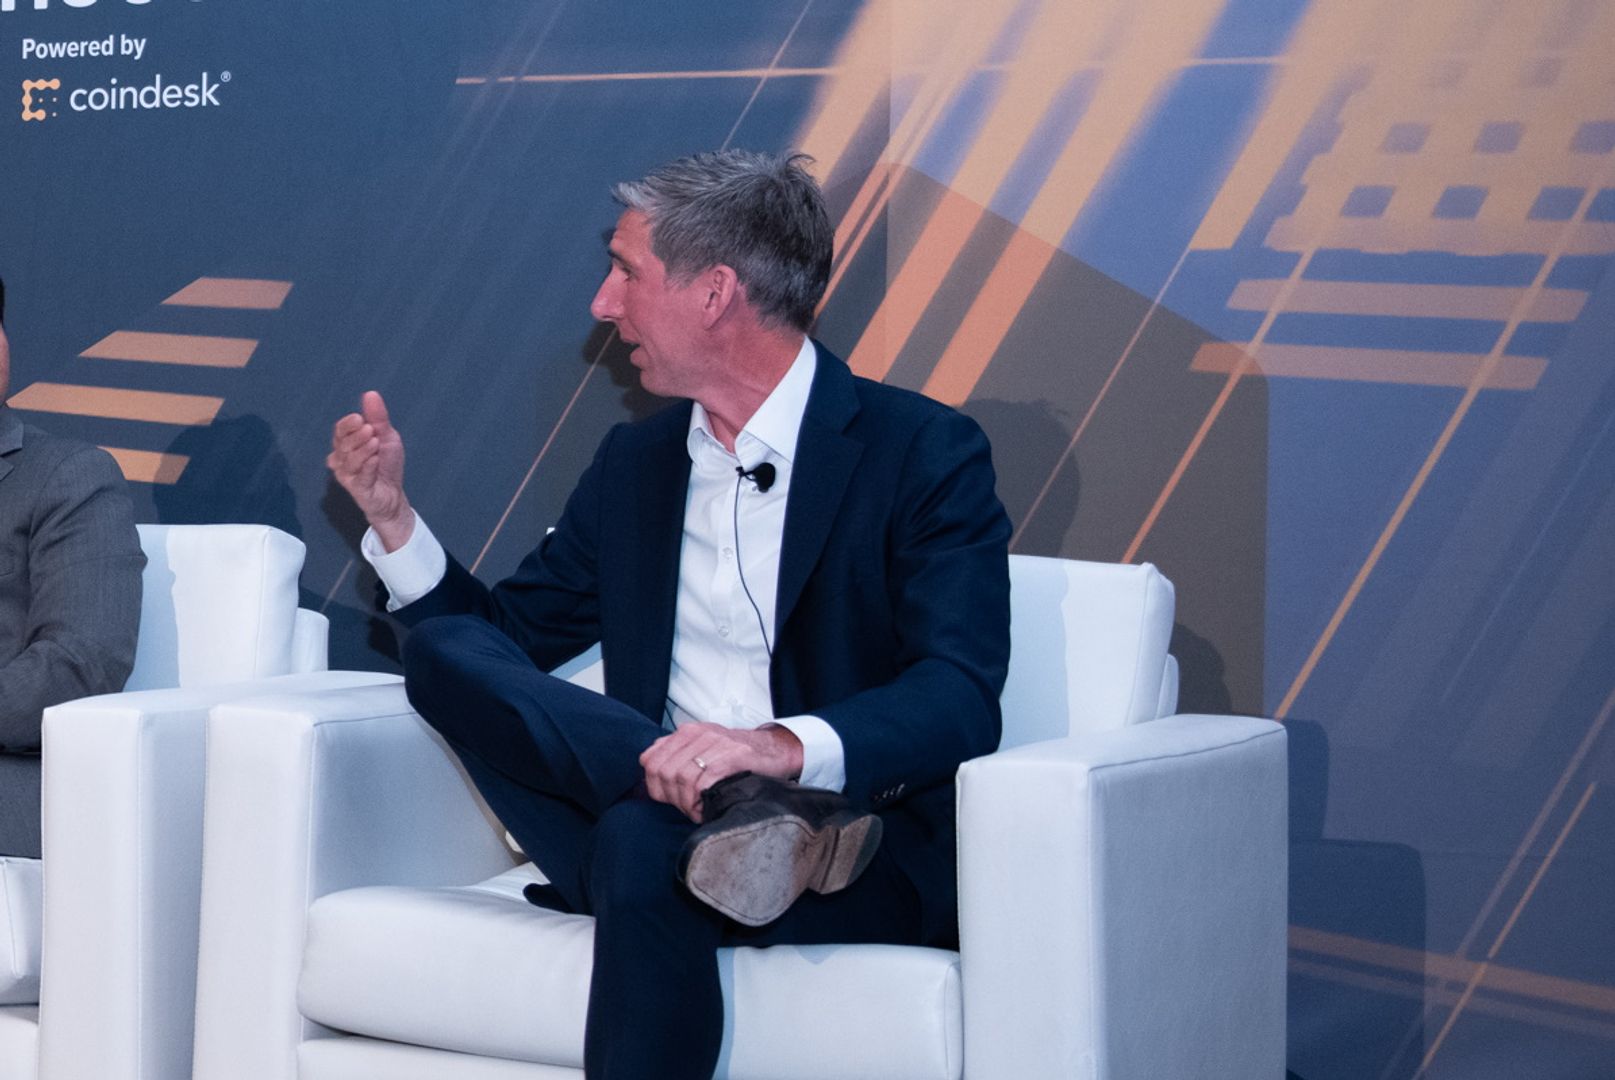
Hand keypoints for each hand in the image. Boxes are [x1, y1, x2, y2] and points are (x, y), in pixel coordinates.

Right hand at [328, 391, 413, 550]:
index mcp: (346, 443)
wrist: (393, 493)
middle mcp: (341, 458)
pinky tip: (375, 460)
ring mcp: (346, 475)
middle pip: (342, 443)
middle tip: (373, 433)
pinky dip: (368, 467)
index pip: (339, 430)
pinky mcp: (356, 489)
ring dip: (364, 450)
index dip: (348, 424)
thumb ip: (378, 417)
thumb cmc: (387, 463)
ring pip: (349, 460)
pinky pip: (359, 476)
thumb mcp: (386, 436)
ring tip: (377, 445)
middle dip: (358, 436)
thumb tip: (371, 393)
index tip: (362, 419)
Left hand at [640, 723, 803, 821]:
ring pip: (681, 777)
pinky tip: (707, 807)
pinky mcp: (733, 756)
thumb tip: (652, 781)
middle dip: (671, 797)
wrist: (774, 750)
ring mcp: (716, 743)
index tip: (670, 799)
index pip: (649, 760)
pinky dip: (700, 801)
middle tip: (686, 807)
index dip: (654, 786)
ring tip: (697, 810)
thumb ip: (677, 759)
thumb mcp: (702, 750)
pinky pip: (703, 782)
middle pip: (663, 771)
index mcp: (685, 732)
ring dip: (686, 802)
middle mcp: (697, 733)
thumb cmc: (736, 757)